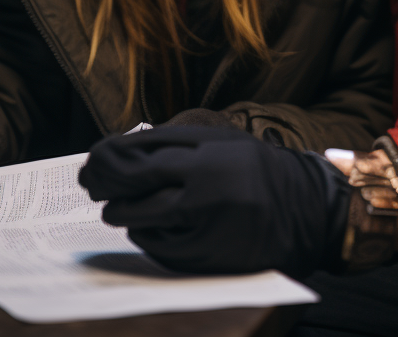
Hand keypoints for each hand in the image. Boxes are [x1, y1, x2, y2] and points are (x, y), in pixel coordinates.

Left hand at [79, 126, 349, 278]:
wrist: (306, 209)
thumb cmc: (258, 169)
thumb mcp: (225, 141)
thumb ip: (181, 142)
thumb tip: (127, 150)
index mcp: (211, 153)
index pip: (144, 155)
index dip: (111, 158)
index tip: (93, 159)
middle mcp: (207, 187)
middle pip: (138, 187)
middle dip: (107, 185)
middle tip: (91, 184)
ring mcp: (207, 224)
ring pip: (145, 220)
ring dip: (122, 214)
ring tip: (114, 210)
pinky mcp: (209, 256)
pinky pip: (162, 248)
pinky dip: (147, 237)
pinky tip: (144, 229)